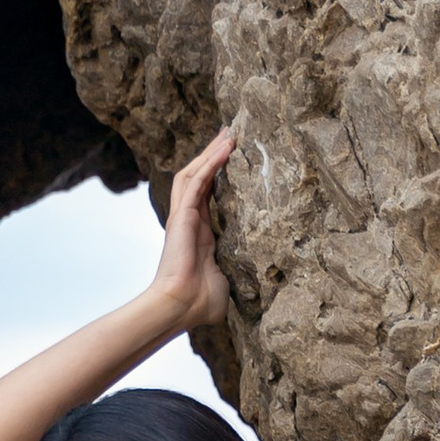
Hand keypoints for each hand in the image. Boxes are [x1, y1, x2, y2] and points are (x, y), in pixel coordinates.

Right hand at [150, 124, 236, 330]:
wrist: (181, 306)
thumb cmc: (201, 302)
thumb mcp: (226, 281)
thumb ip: (236, 273)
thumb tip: (258, 284)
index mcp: (201, 234)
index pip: (208, 194)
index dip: (218, 174)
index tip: (232, 157)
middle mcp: (190, 221)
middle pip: (199, 177)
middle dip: (213, 154)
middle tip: (229, 133)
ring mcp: (184, 217)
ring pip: (194, 174)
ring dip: (210, 153)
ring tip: (227, 134)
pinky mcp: (182, 216)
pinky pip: (196, 182)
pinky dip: (209, 163)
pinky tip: (224, 149)